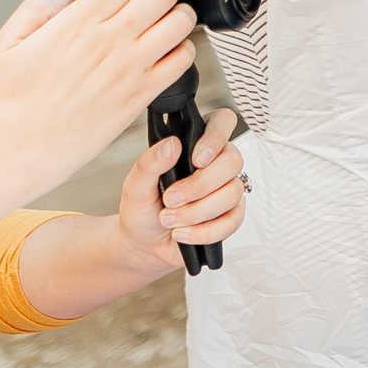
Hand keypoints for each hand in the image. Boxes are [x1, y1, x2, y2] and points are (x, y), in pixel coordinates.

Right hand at [0, 0, 198, 200]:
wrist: (20, 151)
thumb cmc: (9, 102)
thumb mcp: (4, 45)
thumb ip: (36, 9)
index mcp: (77, 22)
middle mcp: (109, 41)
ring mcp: (129, 68)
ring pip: (180, 24)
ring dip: (181, 13)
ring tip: (171, 14)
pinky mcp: (140, 95)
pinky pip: (182, 62)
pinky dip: (184, 49)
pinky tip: (171, 48)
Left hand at [113, 108, 245, 269]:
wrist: (143, 245)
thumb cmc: (141, 210)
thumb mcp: (135, 186)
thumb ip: (149, 163)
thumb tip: (172, 144)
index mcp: (195, 145)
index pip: (222, 122)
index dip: (216, 137)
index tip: (196, 160)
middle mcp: (216, 163)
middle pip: (233, 161)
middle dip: (200, 185)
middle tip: (171, 199)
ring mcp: (227, 189)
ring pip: (232, 193)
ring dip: (197, 212)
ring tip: (169, 220)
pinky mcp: (231, 216)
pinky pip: (233, 220)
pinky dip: (204, 231)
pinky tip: (183, 233)